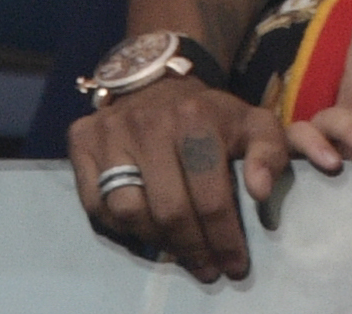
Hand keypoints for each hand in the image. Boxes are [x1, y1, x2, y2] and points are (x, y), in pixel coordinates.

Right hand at [68, 74, 289, 283]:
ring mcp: (110, 132)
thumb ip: (270, 152)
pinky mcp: (81, 141)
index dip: (224, 237)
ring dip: (156, 241)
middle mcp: (147, 123)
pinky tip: (146, 232)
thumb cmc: (210, 114)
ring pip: (128, 211)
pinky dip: (121, 227)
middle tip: (208, 267)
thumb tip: (260, 191)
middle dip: (193, 247)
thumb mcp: (252, 122)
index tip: (234, 264)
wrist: (157, 84)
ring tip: (178, 250)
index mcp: (194, 117)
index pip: (210, 194)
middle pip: (169, 209)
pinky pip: (96, 205)